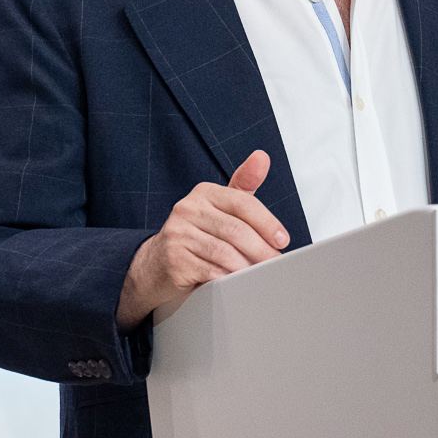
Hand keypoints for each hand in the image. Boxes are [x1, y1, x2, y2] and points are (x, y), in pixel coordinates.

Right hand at [115, 151, 289, 327]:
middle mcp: (187, 209)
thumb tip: (262, 157)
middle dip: (262, 249)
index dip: (267, 222)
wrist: (156, 264)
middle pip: (236, 230)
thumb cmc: (196, 234)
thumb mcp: (220, 206)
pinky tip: (236, 281)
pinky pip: (211, 271)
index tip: (282, 239)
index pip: (243, 203)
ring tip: (259, 273)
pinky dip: (229, 279)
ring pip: (226, 253)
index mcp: (203, 193)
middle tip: (275, 262)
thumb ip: (243, 184)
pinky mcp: (174, 260)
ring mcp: (178, 234)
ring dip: (247, 266)